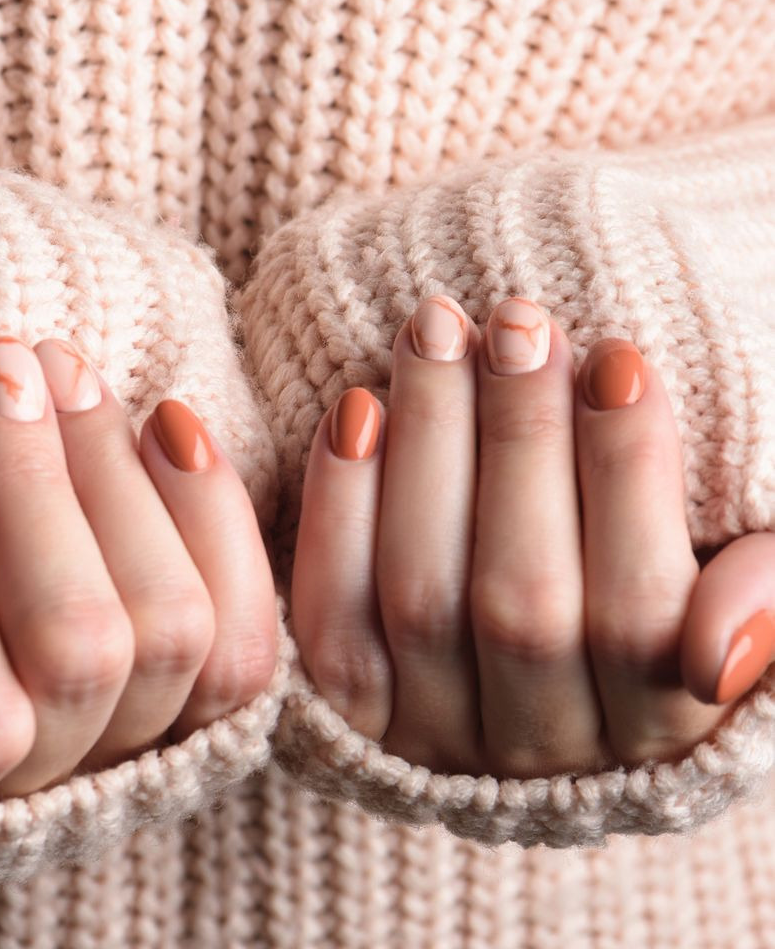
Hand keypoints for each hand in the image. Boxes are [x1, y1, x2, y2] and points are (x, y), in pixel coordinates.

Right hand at [0, 336, 277, 820]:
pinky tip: (171, 422)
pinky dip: (214, 513)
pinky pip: (247, 618)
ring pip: (171, 626)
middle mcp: (69, 773)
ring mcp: (156, 729)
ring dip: (117, 483)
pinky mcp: (221, 685)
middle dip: (33, 494)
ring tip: (68, 377)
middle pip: (80, 650)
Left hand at [291, 295, 774, 777]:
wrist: (519, 621)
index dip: (629, 480)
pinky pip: (334, 617)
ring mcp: (431, 733)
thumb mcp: (727, 574)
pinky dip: (341, 509)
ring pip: (422, 598)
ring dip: (427, 448)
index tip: (616, 358)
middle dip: (521, 441)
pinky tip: (357, 411)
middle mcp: (536, 746)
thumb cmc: (630, 571)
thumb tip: (718, 651)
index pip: (642, 615)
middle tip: (516, 321)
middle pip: (522, 601)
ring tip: (436, 331)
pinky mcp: (348, 710)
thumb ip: (759, 591)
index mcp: (651, 726)